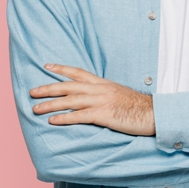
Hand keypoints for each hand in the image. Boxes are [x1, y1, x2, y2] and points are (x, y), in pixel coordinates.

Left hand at [30, 64, 154, 134]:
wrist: (155, 113)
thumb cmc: (140, 108)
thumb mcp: (122, 95)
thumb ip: (106, 94)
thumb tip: (94, 99)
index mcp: (105, 84)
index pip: (79, 73)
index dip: (62, 69)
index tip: (47, 66)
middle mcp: (101, 89)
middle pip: (69, 86)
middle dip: (49, 88)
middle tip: (33, 92)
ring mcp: (102, 101)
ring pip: (71, 100)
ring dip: (51, 104)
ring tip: (36, 109)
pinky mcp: (104, 114)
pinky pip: (80, 115)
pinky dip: (64, 118)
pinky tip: (53, 121)